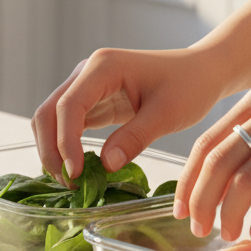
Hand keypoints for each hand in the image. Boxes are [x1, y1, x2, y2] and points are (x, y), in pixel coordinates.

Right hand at [31, 47, 225, 181]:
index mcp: (103, 67)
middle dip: (51, 148)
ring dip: (54, 148)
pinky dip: (66, 145)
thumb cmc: (189, 85)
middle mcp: (87, 72)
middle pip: (49, 111)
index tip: (76, 173)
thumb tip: (105, 166)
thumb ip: (135, 138)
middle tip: (68, 182)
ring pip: (52, 117)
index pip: (69, 105)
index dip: (66, 141)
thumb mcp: (167, 114)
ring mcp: (86, 85)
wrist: (200, 72)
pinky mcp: (92, 100)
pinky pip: (68, 123)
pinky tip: (78, 168)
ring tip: (71, 179)